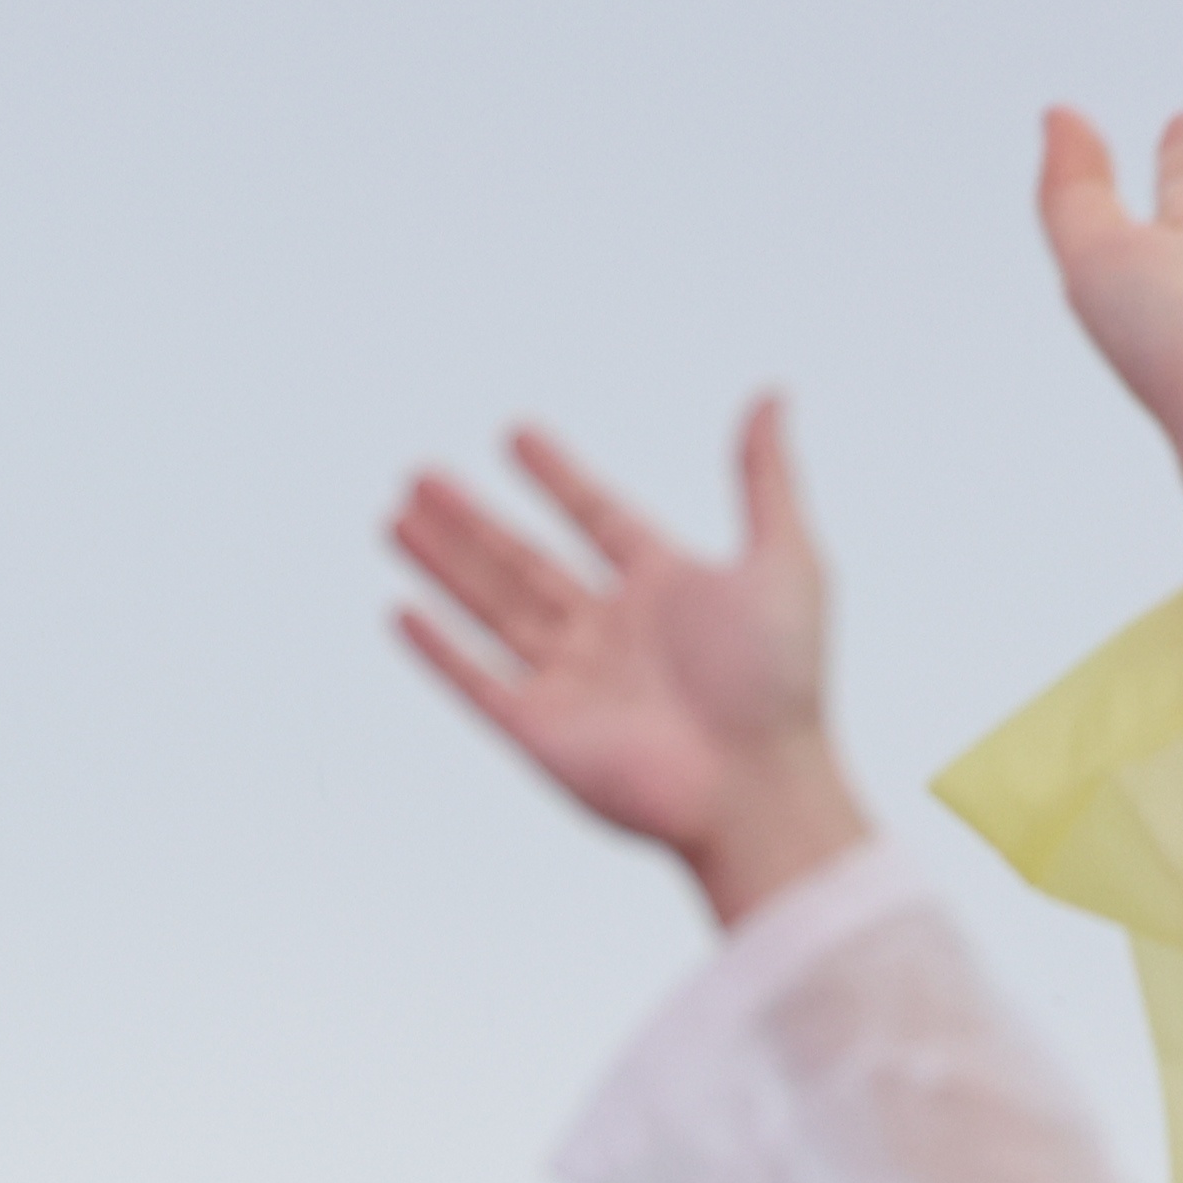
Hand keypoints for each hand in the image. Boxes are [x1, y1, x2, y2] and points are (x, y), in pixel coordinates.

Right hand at [388, 400, 872, 927]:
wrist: (756, 786)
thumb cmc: (781, 683)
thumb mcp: (785, 558)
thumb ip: (765, 477)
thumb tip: (772, 396)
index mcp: (666, 590)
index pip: (598, 518)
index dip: (559, 480)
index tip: (517, 437)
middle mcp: (611, 633)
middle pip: (525, 561)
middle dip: (471, 520)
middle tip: (423, 474)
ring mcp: (571, 682)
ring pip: (490, 607)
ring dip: (442, 562)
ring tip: (397, 517)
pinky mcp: (540, 731)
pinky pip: (476, 680)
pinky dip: (438, 647)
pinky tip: (403, 609)